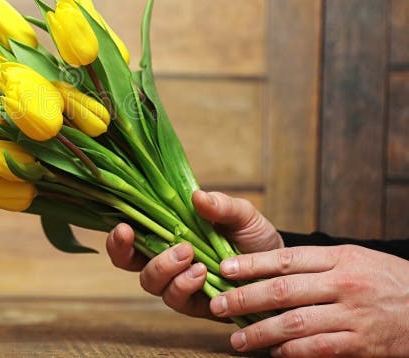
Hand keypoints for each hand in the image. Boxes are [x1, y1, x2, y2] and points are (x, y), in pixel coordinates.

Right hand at [105, 190, 282, 319]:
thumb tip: (197, 196)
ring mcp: (177, 282)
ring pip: (150, 282)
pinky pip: (176, 299)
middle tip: (144, 236)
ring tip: (189, 256)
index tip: (124, 226)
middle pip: (127, 262)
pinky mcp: (194, 304)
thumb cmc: (254, 238)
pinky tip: (202, 274)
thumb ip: (220, 205)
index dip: (117, 235)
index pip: (130, 234)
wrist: (282, 270)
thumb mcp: (241, 215)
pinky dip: (185, 285)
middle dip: (127, 252)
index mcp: (166, 232)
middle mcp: (165, 259)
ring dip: (164, 268)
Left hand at [209, 245, 408, 356]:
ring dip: (260, 332)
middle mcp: (344, 284)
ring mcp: (353, 315)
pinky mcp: (363, 344)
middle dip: (244, 299)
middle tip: (218, 306)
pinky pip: (319, 349)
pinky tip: (274, 353)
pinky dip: (292, 353)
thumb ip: (318, 262)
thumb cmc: (388, 281)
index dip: (251, 264)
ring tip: (237, 339)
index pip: (286, 258)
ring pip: (295, 324)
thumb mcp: (357, 259)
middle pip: (283, 291)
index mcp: (340, 258)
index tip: (224, 269)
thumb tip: (271, 266)